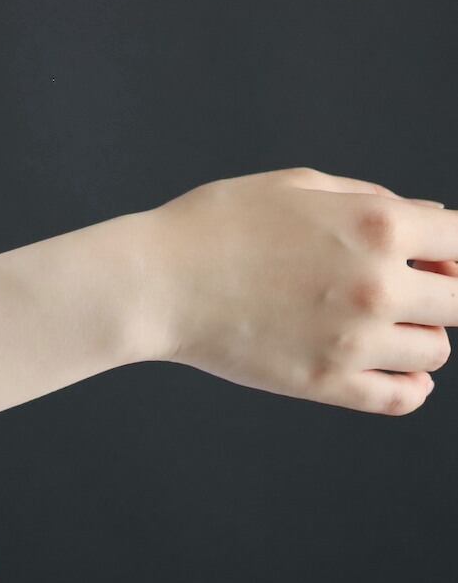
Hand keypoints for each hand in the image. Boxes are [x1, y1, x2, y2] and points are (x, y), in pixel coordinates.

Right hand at [144, 166, 455, 414]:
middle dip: (440, 291)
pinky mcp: (328, 382)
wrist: (154, 281)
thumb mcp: (291, 184)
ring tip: (374, 323)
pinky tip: (390, 367)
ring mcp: (356, 338)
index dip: (455, 248)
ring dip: (417, 335)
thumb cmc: (212, 225)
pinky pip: (403, 398)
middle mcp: (378, 283)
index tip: (437, 253)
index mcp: (374, 223)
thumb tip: (430, 217)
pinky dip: (410, 386)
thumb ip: (369, 196)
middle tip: (404, 287)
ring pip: (436, 351)